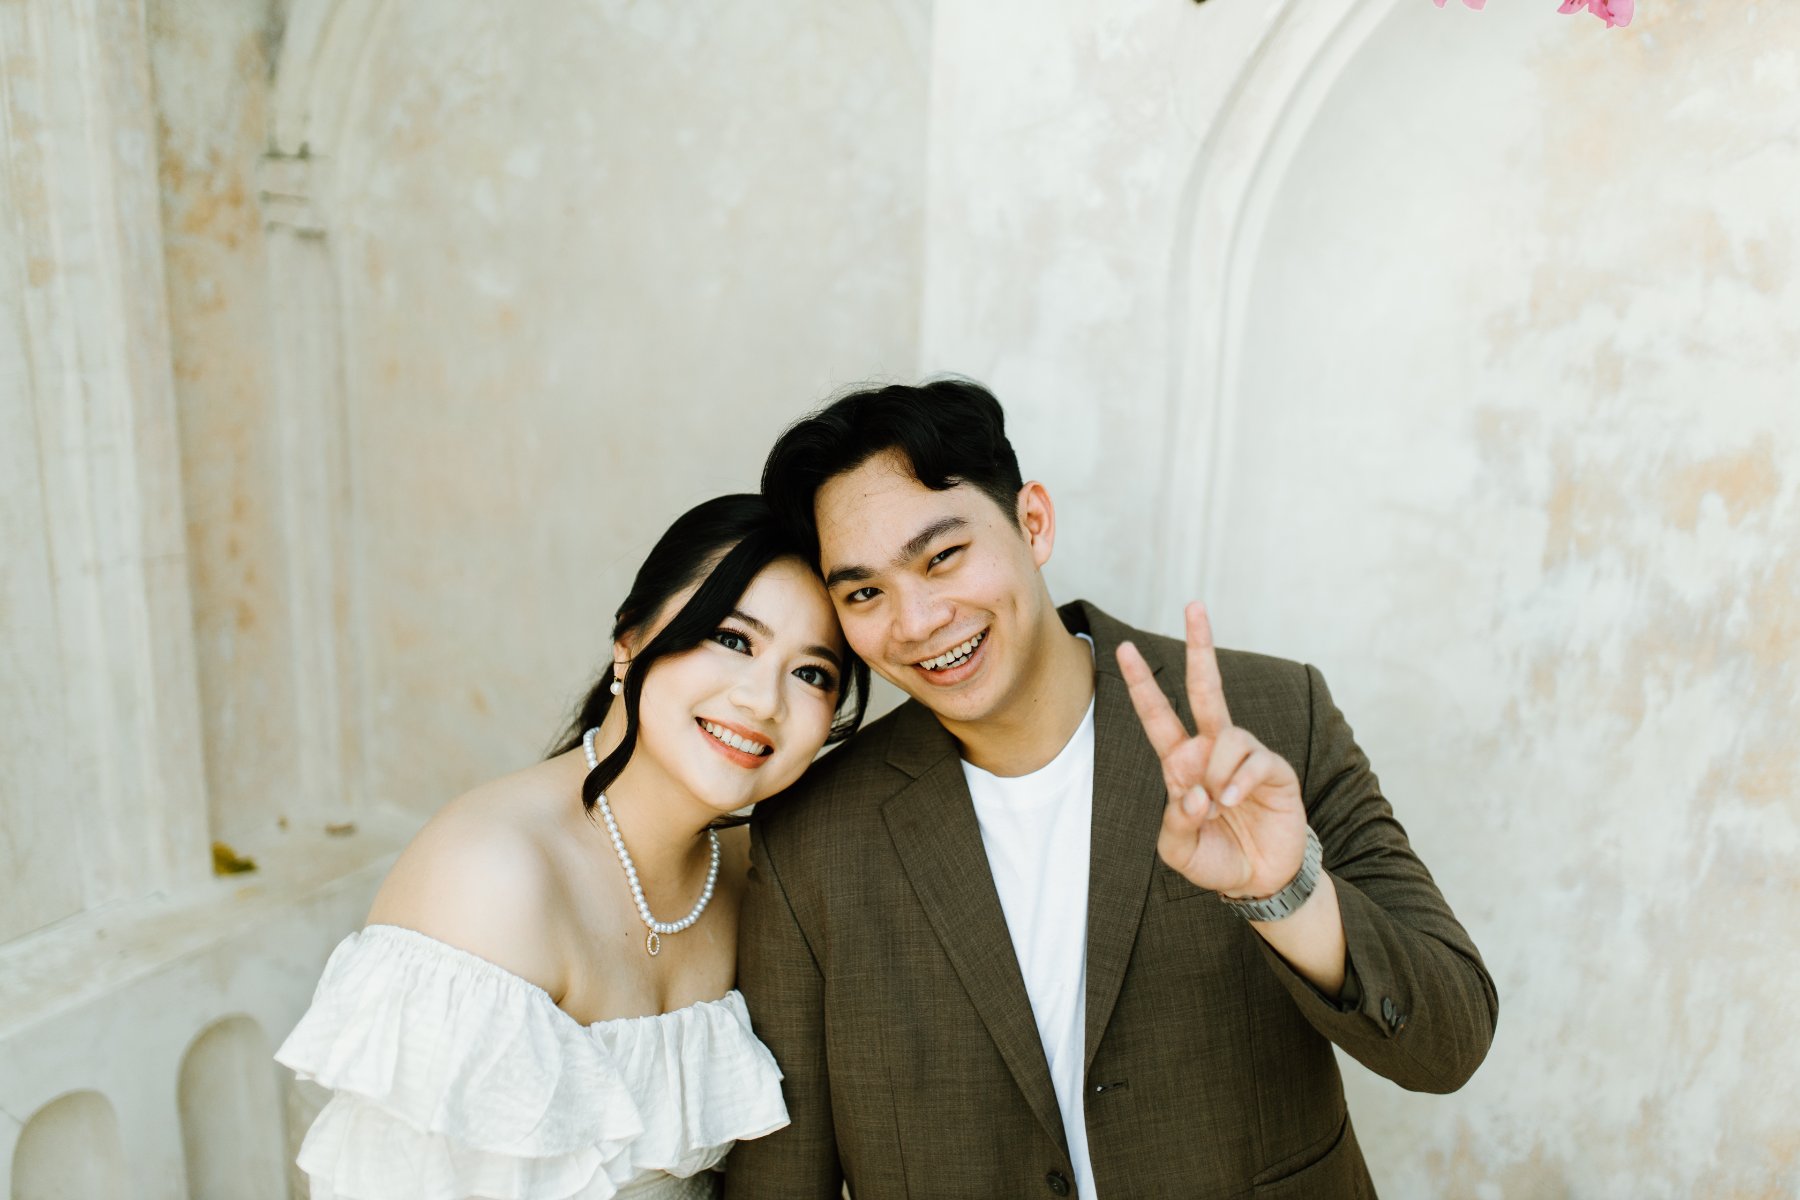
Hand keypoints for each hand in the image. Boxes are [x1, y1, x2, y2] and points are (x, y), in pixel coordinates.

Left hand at [1117, 603, 1307, 898]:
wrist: (1259, 880)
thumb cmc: (1214, 857)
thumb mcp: (1178, 850)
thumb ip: (1174, 823)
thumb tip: (1190, 792)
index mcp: (1180, 761)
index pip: (1157, 715)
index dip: (1142, 682)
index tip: (1125, 648)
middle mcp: (1211, 749)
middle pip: (1204, 688)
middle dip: (1200, 646)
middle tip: (1193, 606)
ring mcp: (1244, 755)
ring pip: (1225, 738)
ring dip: (1217, 776)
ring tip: (1219, 808)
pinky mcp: (1273, 769)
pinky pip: (1252, 761)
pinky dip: (1239, 784)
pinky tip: (1234, 804)